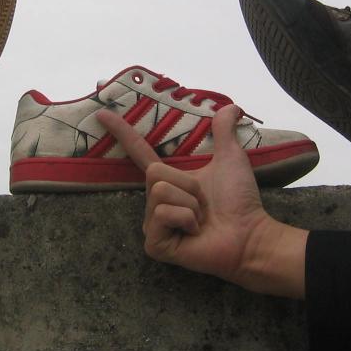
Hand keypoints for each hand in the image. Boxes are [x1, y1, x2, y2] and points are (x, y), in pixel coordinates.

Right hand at [96, 103, 306, 298]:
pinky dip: (187, 219)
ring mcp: (153, 224)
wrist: (248, 235)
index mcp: (167, 181)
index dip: (122, 132)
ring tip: (201, 218)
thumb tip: (232, 106)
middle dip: (187, 184)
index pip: (139, 151)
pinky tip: (194, 232)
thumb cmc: (240, 201)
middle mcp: (156, 202)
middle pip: (155, 173)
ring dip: (190, 202)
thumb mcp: (231, 158)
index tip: (102, 113)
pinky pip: (164, 214)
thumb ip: (224, 132)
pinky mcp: (155, 244)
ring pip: (160, 192)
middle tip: (203, 202)